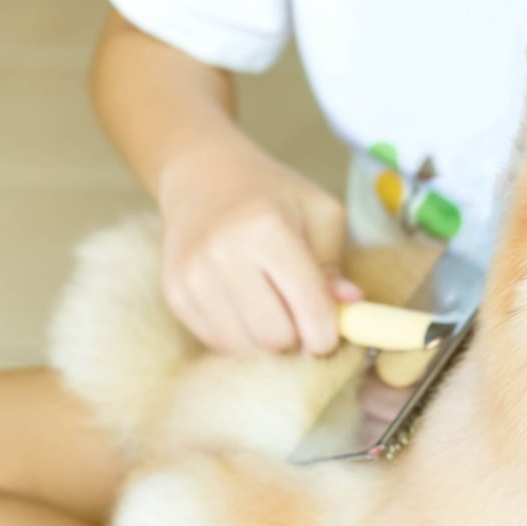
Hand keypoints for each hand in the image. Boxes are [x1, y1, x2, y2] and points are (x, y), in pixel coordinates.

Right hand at [159, 139, 360, 354]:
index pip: (309, 309)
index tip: (329, 332)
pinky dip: (241, 337)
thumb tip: (350, 306)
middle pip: (276, 339)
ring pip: (246, 350)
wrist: (203, 175)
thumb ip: (335, 266)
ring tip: (272, 310)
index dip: (327, 334)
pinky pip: (219, 344)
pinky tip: (246, 308)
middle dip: (296, 339)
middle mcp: (223, 254)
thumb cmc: (273, 197)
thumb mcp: (320, 215)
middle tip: (299, 317)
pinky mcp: (175, 295)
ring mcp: (193, 277)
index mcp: (267, 229)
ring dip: (268, 343)